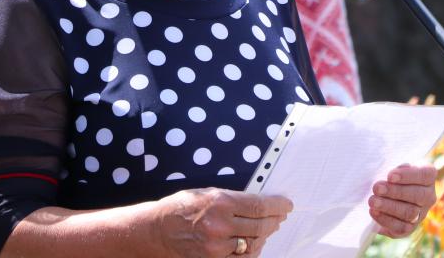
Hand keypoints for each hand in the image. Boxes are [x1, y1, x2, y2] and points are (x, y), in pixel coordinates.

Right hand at [151, 187, 291, 256]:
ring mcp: (217, 247)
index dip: (277, 206)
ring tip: (269, 228)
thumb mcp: (206, 193)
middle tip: (280, 216)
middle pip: (260, 226)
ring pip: (254, 244)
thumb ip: (231, 199)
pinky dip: (252, 250)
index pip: (259, 206)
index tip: (286, 204)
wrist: (157, 231)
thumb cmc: (179, 208)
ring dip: (265, 235)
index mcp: (219, 202)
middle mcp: (220, 225)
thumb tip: (257, 203)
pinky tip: (255, 242)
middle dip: (274, 220)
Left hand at [368, 163, 437, 237]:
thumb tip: (387, 174)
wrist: (383, 193)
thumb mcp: (392, 164)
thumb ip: (392, 165)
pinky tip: (374, 212)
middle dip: (395, 192)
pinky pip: (401, 227)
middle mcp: (428, 196)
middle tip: (376, 188)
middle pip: (418, 195)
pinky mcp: (410, 228)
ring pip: (410, 212)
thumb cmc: (389, 173)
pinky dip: (386, 220)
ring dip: (389, 207)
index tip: (390, 176)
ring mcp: (421, 213)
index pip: (425, 174)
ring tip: (372, 201)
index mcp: (428, 177)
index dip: (408, 175)